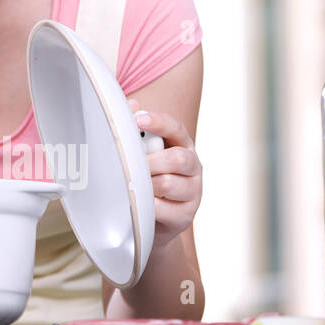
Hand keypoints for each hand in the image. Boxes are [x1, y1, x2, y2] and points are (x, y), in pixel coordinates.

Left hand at [129, 97, 201, 248]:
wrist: (153, 218)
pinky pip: (163, 209)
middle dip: (151, 161)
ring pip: (169, 184)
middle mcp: (192, 167)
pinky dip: (147, 205)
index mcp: (181, 146)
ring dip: (147, 184)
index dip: (158, 122)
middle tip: (132, 165)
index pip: (176, 129)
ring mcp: (192, 193)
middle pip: (178, 158)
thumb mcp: (143, 153)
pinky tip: (139, 203)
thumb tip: (131, 105)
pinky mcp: (185, 216)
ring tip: (134, 186)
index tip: (139, 120)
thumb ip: (136, 130)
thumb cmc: (147, 177)